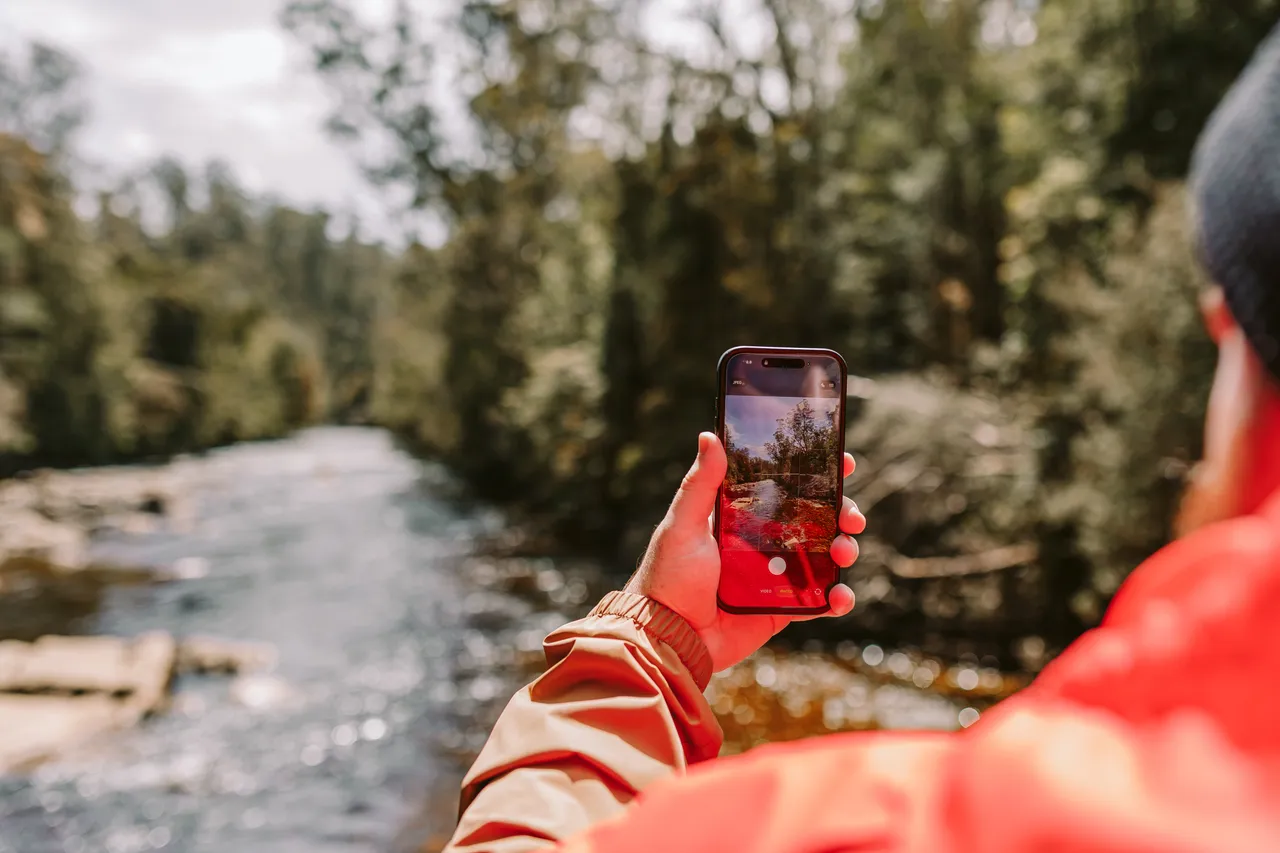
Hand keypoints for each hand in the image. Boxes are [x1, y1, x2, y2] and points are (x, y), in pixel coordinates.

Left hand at [625, 432, 864, 672]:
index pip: (787, 486)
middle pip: (816, 519)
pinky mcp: (782, 609)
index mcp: (743, 516)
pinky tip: (840, 597)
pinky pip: (818, 601)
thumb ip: (700, 484)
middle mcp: (764, 542)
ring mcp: (776, 575)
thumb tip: (709, 435)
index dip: (819, 474)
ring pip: (824, 556)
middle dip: (842, 512)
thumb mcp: (682, 525)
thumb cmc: (669, 576)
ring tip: (845, 552)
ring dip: (844, 549)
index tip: (843, 462)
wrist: (668, 636)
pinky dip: (837, 598)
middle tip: (851, 516)